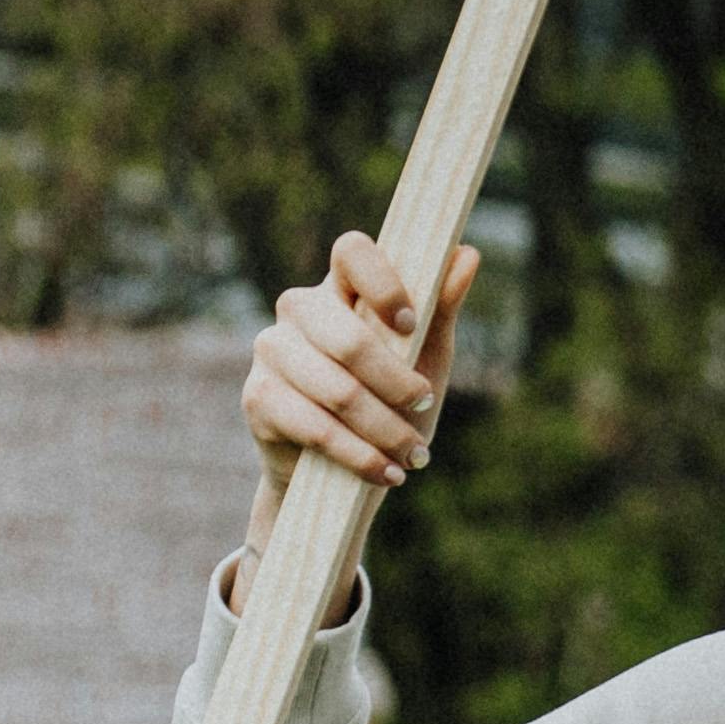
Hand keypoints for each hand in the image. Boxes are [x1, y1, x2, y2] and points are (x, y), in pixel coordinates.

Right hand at [238, 229, 477, 612]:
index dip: (383, 283)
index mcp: (341, 286)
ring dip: (385, 429)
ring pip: (337, 390)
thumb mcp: (425, 354)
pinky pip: (315, 427)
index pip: (352, 252)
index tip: (411, 325)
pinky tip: (387, 472)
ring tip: (415, 454)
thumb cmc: (391, 399)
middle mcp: (298, 309)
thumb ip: (442, 307)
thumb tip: (467, 255)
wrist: (343, 468)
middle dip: (397, 382)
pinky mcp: (257, 397)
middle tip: (425, 404)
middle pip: (348, 337)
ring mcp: (272, 350)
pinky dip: (360, 455)